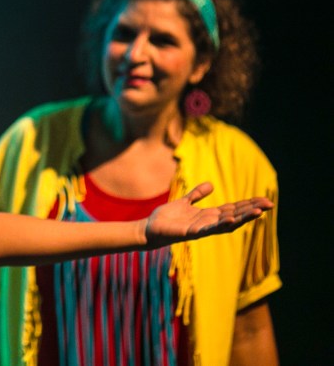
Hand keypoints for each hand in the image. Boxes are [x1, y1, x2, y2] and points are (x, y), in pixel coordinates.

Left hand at [144, 182, 273, 247]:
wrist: (150, 228)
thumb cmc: (167, 217)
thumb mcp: (184, 202)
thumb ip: (197, 195)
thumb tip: (211, 185)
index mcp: (208, 215)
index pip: (233, 209)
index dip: (248, 204)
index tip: (264, 199)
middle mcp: (208, 223)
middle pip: (235, 215)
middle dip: (252, 210)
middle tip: (269, 204)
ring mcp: (201, 229)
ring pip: (227, 224)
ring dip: (243, 218)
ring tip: (258, 212)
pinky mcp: (191, 233)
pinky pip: (209, 229)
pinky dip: (221, 225)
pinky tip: (232, 220)